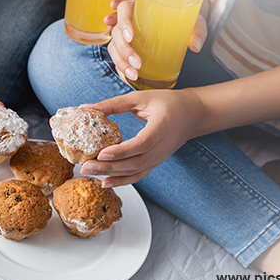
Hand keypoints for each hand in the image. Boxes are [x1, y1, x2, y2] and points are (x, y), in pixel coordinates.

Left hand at [65, 0, 137, 30]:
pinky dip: (116, 27)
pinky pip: (122, 25)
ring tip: (107, 22)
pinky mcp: (121, 20)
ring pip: (128, 13)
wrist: (93, 1)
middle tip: (112, 5)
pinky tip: (109, 30)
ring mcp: (126, 9)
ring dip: (119, 18)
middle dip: (123, 2)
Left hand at [78, 89, 205, 186]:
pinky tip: (105, 182)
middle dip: (109, 166)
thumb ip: (114, 104)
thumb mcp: (141, 97)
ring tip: (89, 172)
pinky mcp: (156, 162)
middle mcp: (164, 145)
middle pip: (136, 161)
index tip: (102, 154)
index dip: (122, 151)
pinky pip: (139, 174)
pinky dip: (123, 181)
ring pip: (136, 171)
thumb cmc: (167, 102)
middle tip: (86, 166)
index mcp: (163, 126)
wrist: (193, 114)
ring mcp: (161, 157)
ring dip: (112, 174)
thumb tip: (86, 107)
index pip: (143, 143)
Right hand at [109, 0, 207, 83]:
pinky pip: (117, 57)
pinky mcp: (125, 49)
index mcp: (140, 7)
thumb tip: (197, 46)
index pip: (124, 10)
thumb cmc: (183, 22)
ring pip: (114, 47)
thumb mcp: (193, 22)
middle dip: (124, 50)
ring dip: (121, 62)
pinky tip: (130, 75)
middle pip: (116, 32)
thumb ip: (197, 30)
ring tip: (134, 74)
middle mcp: (129, 21)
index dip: (124, 23)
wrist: (180, 33)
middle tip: (138, 63)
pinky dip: (122, 67)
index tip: (132, 37)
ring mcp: (125, 36)